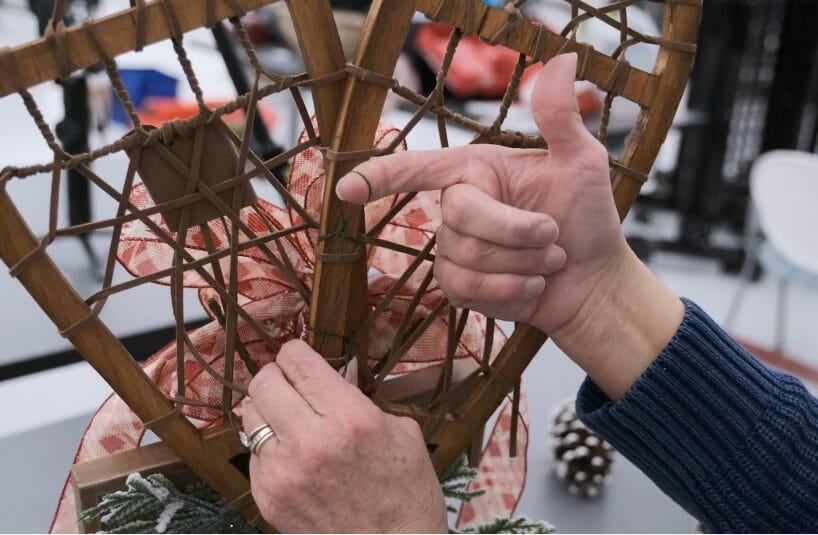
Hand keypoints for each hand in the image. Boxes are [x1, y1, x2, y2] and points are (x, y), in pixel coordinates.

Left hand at [243, 340, 447, 532]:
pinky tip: (293, 458)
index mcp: (349, 418)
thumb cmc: (407, 492)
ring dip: (268, 412)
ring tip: (290, 421)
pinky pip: (254, 455)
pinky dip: (269, 449)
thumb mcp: (400, 431)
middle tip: (291, 386)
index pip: (297, 361)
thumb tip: (337, 373)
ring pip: (250, 416)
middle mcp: (310, 442)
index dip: (296, 353)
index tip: (300, 358)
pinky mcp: (269, 499)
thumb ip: (360, 398)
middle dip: (277, 377)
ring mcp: (284, 474)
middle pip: (263, 383)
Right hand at [336, 53, 624, 337]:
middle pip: (459, 217)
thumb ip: (561, 117)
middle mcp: (458, 206)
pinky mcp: (459, 286)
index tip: (346, 189)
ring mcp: (455, 248)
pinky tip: (532, 285)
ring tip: (548, 259)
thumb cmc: (587, 217)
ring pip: (467, 259)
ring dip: (521, 264)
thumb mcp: (581, 161)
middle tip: (554, 236)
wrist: (593, 280)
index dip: (379, 176)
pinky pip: (465, 291)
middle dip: (517, 231)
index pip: (419, 169)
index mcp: (477, 170)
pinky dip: (509, 291)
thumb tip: (565, 60)